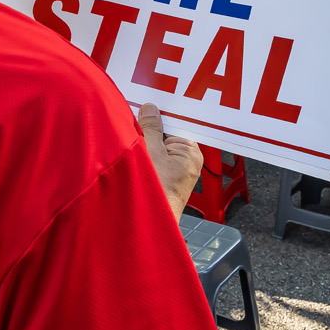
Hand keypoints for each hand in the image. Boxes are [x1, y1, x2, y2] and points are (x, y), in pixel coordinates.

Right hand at [138, 103, 202, 217]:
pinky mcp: (166, 181)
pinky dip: (145, 158)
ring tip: (138, 150)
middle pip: (166, 137)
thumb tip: (151, 109)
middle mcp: (188, 162)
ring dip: (146, 146)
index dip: (159, 118)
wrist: (150, 220)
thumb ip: (150, 127)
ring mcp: (177, 173)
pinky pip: (155, 162)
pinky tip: (137, 160)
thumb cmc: (157, 191)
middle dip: (151, 133)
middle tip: (137, 130)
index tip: (146, 110)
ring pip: (159, 150)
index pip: (175, 125)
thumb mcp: (151, 151)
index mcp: (192, 153)